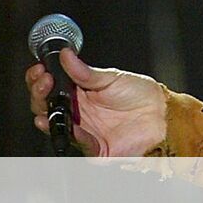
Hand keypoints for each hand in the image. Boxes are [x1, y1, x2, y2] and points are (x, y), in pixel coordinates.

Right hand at [25, 49, 166, 155]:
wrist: (163, 115)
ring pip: (54, 124)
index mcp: (80, 93)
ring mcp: (84, 130)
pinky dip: (69, 133)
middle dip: (39, 92)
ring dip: (45, 112)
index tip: (39, 69)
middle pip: (47, 106)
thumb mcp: (111, 78)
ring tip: (45, 97)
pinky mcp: (93, 147)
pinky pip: (76, 142)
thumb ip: (85, 72)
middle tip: (43, 80)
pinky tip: (65, 122)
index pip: (52, 87)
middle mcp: (78, 112)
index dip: (40, 79)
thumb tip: (65, 55)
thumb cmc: (142, 95)